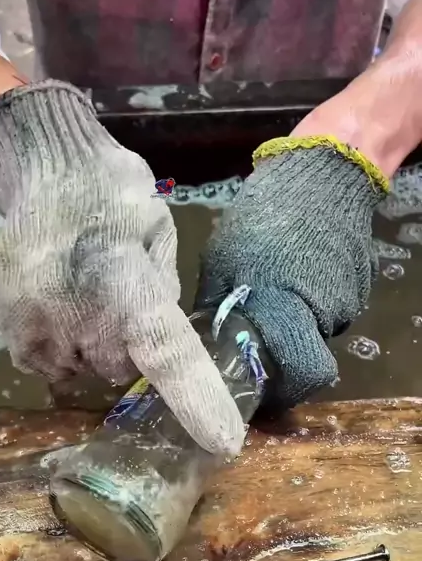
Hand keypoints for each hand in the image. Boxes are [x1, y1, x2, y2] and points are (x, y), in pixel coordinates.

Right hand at [0, 81, 243, 455]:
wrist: (43, 168)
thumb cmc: (113, 194)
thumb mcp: (159, 232)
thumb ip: (163, 291)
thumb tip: (163, 339)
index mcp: (126, 284)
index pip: (168, 355)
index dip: (197, 401)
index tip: (224, 440)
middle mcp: (76, 314)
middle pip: (120, 369)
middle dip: (127, 346)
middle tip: (119, 297)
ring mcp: (35, 325)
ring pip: (82, 370)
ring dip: (91, 346)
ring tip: (84, 292)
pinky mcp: (8, 329)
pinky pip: (47, 365)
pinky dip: (60, 346)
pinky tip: (61, 305)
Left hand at [197, 136, 387, 407]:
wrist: (322, 170)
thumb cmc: (262, 216)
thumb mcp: (220, 262)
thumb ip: (216, 310)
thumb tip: (202, 349)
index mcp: (289, 312)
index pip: (303, 377)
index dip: (284, 390)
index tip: (260, 385)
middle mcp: (325, 315)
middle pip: (306, 358)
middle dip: (281, 352)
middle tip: (256, 331)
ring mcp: (348, 299)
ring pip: (317, 331)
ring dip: (296, 321)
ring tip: (276, 287)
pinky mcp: (359, 282)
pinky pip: (330, 306)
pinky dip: (313, 299)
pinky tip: (298, 270)